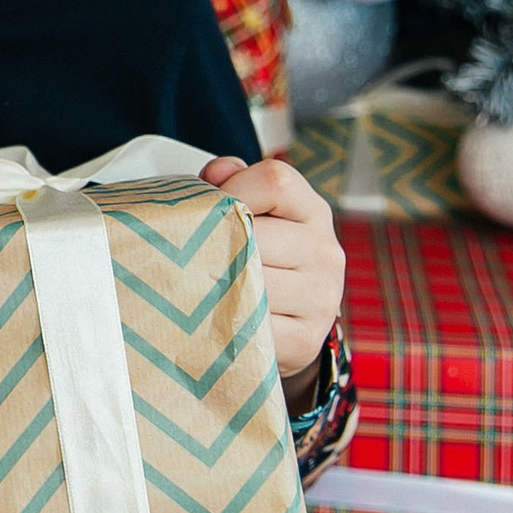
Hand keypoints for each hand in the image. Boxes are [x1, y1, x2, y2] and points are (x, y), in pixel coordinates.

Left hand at [200, 155, 344, 381]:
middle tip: (186, 253)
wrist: (286, 323)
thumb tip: (217, 173)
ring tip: (192, 283)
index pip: (275, 181)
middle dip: (213, 243)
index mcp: (312, 212)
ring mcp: (320, 298)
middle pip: (253, 234)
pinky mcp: (305, 339)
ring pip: (247, 280)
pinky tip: (210, 315)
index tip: (209, 207)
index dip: (232, 188)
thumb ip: (231, 182)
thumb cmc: (257, 255)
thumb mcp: (252, 211)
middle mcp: (325, 252)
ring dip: (210, 283)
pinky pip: (249, 324)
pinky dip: (223, 319)